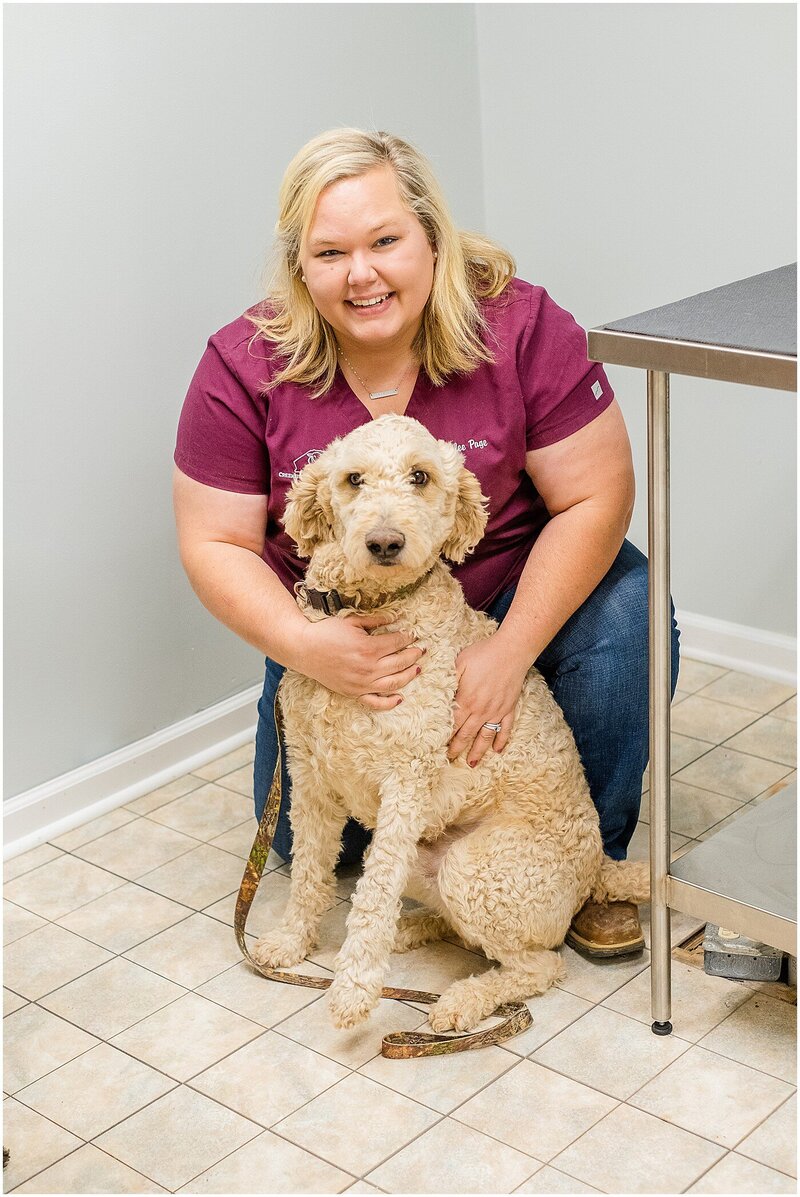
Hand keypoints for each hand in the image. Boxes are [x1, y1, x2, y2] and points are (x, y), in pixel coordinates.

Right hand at [294, 613, 423, 710]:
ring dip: (409, 675)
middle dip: (413, 654)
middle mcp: (368, 668)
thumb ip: (375, 620)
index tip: (412, 634)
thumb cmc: (326, 632)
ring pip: (394, 683)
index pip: (397, 643)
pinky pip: (375, 702)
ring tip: (417, 668)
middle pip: (400, 662)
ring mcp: (361, 683)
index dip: (407, 637)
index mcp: (368, 648)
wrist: (303, 649)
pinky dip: (389, 702)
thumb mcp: (351, 621)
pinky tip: (400, 697)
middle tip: (421, 650)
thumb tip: (395, 618)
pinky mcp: (353, 693)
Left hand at [447, 634, 528, 765]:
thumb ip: (449, 680)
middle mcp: (481, 710)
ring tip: (472, 763)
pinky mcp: (509, 708)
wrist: (511, 651)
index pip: (452, 724)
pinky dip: (502, 740)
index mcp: (466, 700)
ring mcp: (496, 711)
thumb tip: (438, 694)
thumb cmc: (483, 654)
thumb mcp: (459, 663)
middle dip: (457, 748)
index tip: (438, 747)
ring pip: (485, 736)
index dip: (445, 736)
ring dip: (478, 751)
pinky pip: (506, 728)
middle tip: (450, 759)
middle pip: (467, 734)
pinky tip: (498, 750)